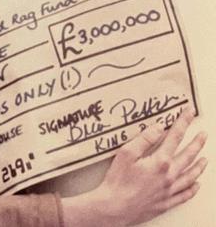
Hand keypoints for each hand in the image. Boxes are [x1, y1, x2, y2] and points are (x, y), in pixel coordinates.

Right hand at [62, 111, 206, 225]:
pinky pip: (185, 195)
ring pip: (190, 176)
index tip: (189, 112)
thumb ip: (144, 139)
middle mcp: (169, 176)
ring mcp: (169, 190)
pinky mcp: (166, 202)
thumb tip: (159, 127)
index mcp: (160, 161)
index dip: (183, 123)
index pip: (175, 137)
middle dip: (197, 143)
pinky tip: (196, 184)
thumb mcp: (126, 154)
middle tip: (203, 134)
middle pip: (188, 156)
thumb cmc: (117, 181)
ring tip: (205, 159)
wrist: (114, 207)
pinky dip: (193, 189)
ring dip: (199, 166)